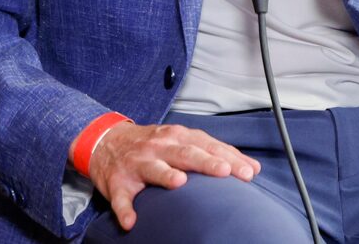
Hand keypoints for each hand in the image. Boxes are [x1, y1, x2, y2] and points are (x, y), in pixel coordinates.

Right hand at [87, 122, 259, 231]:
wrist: (105, 141)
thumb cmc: (152, 145)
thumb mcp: (181, 140)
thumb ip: (213, 152)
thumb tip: (253, 168)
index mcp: (176, 136)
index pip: (207, 145)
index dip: (228, 156)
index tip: (249, 172)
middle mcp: (158, 146)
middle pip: (185, 153)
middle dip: (205, 161)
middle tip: (224, 171)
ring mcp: (136, 163)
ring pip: (153, 169)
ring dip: (165, 175)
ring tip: (179, 183)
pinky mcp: (117, 182)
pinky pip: (121, 199)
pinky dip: (124, 210)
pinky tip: (131, 221)